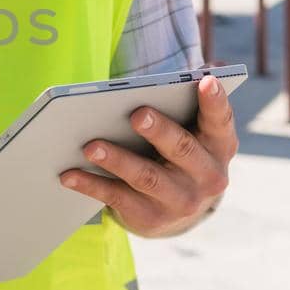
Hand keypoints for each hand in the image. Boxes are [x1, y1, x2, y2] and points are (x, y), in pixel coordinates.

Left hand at [57, 74, 237, 238]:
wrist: (177, 214)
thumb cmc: (179, 155)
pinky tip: (69, 173)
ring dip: (117, 160)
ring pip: (146, 177)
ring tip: (90, 146)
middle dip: (159, 131)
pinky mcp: (150, 218)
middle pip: (182, 149)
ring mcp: (180, 201)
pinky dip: (91, 185)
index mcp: (219, 146)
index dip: (215, 102)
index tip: (205, 81)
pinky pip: (116, 197)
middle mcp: (206, 177)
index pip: (220, 121)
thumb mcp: (193, 133)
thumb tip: (202, 71)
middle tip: (137, 114)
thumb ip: (189, 104)